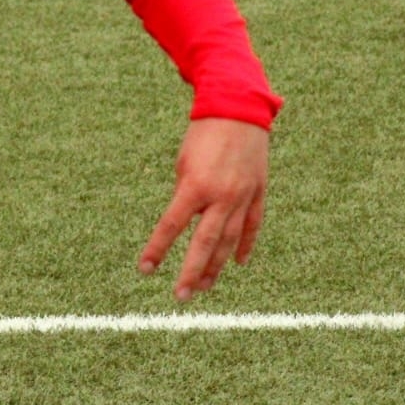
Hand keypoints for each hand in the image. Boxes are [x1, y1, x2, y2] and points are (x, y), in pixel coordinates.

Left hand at [137, 117, 269, 301]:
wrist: (238, 108)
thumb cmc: (203, 133)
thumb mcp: (184, 163)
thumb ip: (185, 195)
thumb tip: (185, 225)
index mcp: (195, 186)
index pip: (172, 227)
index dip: (157, 249)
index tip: (145, 269)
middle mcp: (222, 196)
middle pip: (204, 244)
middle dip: (192, 273)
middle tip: (181, 296)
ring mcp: (244, 196)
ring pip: (230, 241)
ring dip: (216, 266)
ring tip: (204, 286)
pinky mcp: (259, 192)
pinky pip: (253, 225)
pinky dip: (245, 245)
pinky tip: (238, 263)